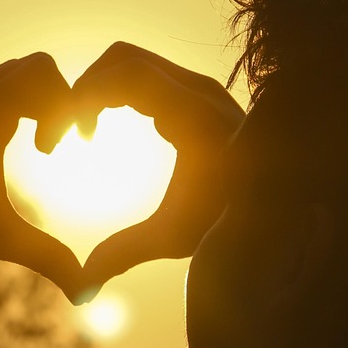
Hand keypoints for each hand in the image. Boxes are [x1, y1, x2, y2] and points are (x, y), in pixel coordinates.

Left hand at [0, 53, 85, 300]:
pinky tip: (11, 153)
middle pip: (36, 66)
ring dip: (37, 103)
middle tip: (52, 147)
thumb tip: (88, 295)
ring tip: (38, 150)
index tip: (54, 154)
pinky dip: (17, 108)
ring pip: (14, 76)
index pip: (45, 74)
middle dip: (59, 100)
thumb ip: (48, 259)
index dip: (68, 108)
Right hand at [71, 43, 245, 295]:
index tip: (64, 137)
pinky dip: (116, 91)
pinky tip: (102, 131)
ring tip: (82, 133)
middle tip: (66, 133)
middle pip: (123, 59)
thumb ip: (126, 253)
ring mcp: (200, 88)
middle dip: (85, 88)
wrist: (283, 210)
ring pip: (133, 63)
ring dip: (100, 88)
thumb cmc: (231, 224)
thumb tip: (84, 288)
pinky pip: (145, 75)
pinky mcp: (196, 95)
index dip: (84, 96)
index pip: (126, 75)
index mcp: (195, 115)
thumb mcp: (177, 238)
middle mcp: (200, 91)